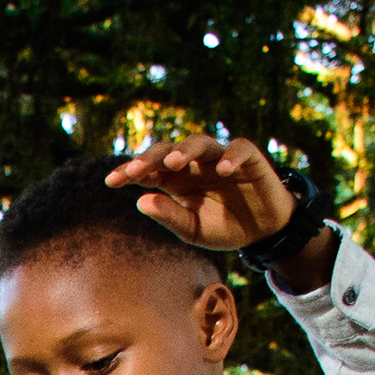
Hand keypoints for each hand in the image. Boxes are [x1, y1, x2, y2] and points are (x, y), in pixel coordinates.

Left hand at [107, 133, 301, 253]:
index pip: (149, 170)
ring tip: (174, 163)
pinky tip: (223, 170)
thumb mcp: (193, 230)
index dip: (130, 171)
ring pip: (200, 142)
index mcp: (176, 180)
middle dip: (150, 158)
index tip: (111, 181)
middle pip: (168, 151)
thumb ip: (170, 216)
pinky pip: (239, 149)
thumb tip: (141, 201)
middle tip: (136, 170)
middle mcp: (195, 164)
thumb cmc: (224, 227)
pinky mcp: (249, 158)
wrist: (263, 231)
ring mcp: (220, 158)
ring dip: (185, 150)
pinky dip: (231, 156)